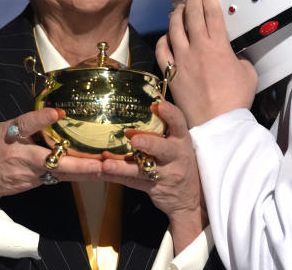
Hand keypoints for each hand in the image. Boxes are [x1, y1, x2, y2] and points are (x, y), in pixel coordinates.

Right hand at [0, 108, 102, 210]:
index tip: (57, 113)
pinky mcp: (33, 183)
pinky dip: (74, 173)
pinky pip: (57, 176)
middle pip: (51, 159)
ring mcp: (28, 173)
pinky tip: (92, 172)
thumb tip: (52, 114)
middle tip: (99, 163)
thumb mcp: (1, 130)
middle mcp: (20, 156)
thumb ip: (25, 124)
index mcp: (8, 136)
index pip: (25, 124)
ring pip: (59, 172)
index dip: (41, 118)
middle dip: (77, 163)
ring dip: (82, 171)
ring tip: (104, 168)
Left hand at [100, 101, 206, 251]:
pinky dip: (115, 176)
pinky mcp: (152, 187)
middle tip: (134, 139)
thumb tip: (150, 93)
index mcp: (182, 140)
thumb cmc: (179, 159)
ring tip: (106, 164)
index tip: (159, 105)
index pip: (179, 124)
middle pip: (163, 149)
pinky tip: (101, 170)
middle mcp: (175, 156)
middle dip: (149, 143)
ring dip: (122, 166)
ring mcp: (164, 174)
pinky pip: (131, 181)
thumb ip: (166, 122)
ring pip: (141, 170)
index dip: (170, 114)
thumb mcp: (179, 140)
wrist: (191, 197)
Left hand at [158, 0, 256, 126]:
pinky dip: (164, 38)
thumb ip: (240, 59)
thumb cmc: (235, 99)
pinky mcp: (170, 71)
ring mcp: (181, 58)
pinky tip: (168, 36)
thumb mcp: (248, 73)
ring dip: (177, 13)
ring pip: (174, 27)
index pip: (212, 10)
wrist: (217, 122)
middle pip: (192, 13)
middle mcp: (198, 47)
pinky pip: (162, 49)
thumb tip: (234, 56)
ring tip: (180, 8)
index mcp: (219, 45)